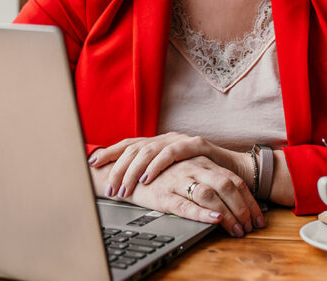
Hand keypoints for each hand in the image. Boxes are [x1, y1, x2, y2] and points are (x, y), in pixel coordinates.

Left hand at [89, 133, 246, 199]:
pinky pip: (170, 153)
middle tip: (109, 188)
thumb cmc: (201, 175)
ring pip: (148, 151)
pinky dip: (156, 166)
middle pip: (134, 149)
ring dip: (133, 171)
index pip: (128, 145)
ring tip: (124, 188)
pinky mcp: (195, 144)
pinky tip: (147, 177)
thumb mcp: (172, 175)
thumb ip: (153, 174)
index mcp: (157, 143)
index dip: (109, 152)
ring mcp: (180, 139)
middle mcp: (165, 138)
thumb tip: (126, 183)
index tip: (91, 164)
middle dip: (118, 168)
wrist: (235, 171)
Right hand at [119, 156, 264, 236]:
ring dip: (228, 214)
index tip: (258, 217)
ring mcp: (178, 180)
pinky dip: (202, 213)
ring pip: (210, 195)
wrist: (128, 171)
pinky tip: (215, 220)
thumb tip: (234, 200)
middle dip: (243, 209)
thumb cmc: (162, 173)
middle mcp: (193, 168)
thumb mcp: (189, 170)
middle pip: (227, 186)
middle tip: (250, 227)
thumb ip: (209, 179)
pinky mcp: (164, 194)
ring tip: (237, 229)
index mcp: (202, 162)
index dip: (248, 200)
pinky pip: (186, 205)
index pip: (233, 180)